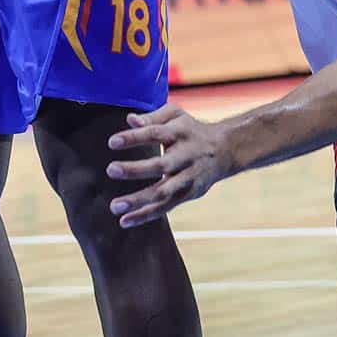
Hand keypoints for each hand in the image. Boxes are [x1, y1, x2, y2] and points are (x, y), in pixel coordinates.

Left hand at [106, 102, 238, 227]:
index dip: (134, 138)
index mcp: (179, 133)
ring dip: (138, 200)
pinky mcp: (188, 194)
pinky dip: (145, 215)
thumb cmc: (190, 131)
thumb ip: (153, 117)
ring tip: (114, 206)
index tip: (112, 143)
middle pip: (160, 165)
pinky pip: (165, 207)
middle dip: (136, 169)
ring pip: (163, 192)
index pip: (154, 134)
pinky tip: (125, 221)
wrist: (225, 150)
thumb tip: (130, 120)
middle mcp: (185, 157)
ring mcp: (188, 178)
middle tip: (111, 170)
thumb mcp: (176, 115)